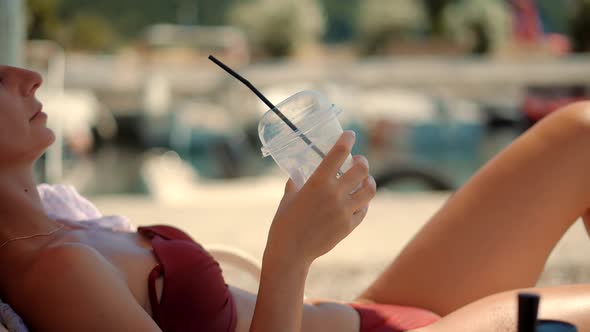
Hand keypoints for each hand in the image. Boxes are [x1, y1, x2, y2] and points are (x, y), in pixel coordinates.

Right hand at [266, 131, 376, 264]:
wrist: (290, 252)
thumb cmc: (284, 223)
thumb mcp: (288, 197)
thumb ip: (296, 182)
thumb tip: (298, 172)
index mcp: (318, 182)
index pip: (339, 153)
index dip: (347, 140)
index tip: (350, 134)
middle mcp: (334, 194)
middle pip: (361, 169)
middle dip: (361, 161)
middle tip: (358, 161)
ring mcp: (344, 210)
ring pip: (369, 189)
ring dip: (368, 181)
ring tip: (364, 180)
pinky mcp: (349, 226)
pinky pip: (363, 209)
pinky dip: (362, 202)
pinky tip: (357, 201)